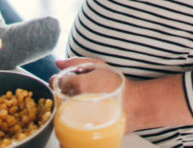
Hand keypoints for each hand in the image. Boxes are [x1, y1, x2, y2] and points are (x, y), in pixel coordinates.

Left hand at [52, 58, 189, 133]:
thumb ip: (76, 62)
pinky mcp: (84, 129)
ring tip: (84, 103)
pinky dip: (74, 119)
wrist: (136, 106)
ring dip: (68, 106)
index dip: (61, 80)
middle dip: (64, 93)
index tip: (69, 81)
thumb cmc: (119, 85)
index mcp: (79, 85)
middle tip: (79, 91)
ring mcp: (80, 117)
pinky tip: (86, 114)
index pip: (56, 81)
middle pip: (57, 97)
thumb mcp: (99, 66)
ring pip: (63, 111)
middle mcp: (77, 101)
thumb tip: (58, 62)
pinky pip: (71, 124)